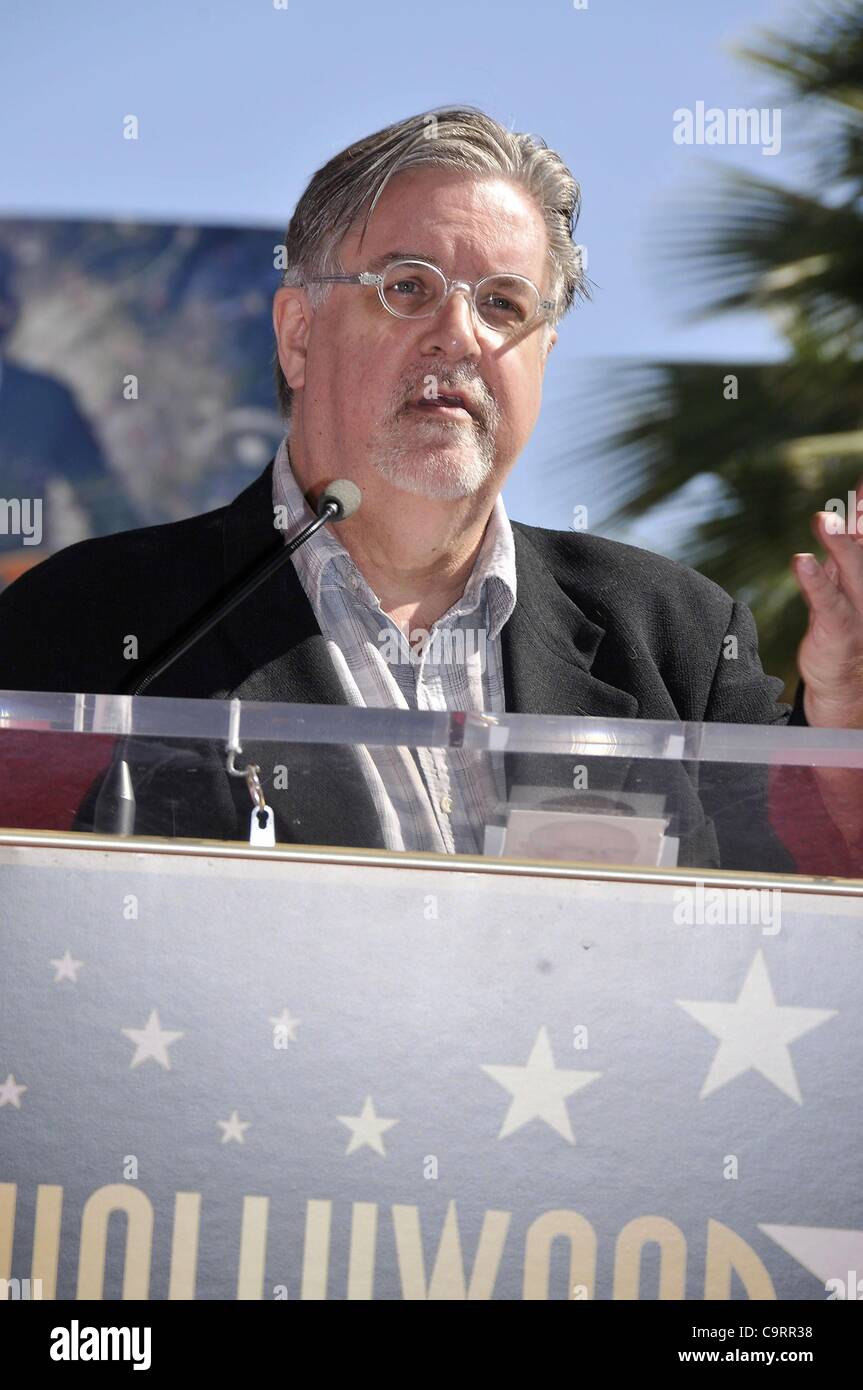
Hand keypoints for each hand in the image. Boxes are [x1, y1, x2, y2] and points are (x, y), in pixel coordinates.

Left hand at [793, 476, 862, 728]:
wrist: (849, 682)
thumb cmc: (848, 619)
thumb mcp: (848, 575)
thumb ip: (851, 538)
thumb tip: (854, 499)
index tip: (862, 483)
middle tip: (859, 490)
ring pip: (854, 571)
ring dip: (841, 544)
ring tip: (823, 519)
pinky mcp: (840, 629)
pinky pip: (828, 603)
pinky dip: (816, 582)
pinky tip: (802, 562)